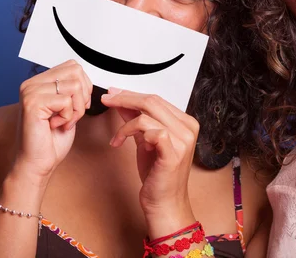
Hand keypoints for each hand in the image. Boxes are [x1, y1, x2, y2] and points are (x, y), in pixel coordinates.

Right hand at [15, 60, 91, 181]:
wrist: (38, 162)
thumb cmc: (53, 138)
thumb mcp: (67, 107)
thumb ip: (72, 89)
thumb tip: (85, 77)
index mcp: (39, 82)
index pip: (74, 66)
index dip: (85, 86)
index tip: (77, 105)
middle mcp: (32, 83)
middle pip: (76, 72)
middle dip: (83, 96)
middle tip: (71, 115)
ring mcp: (31, 92)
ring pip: (75, 86)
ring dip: (77, 109)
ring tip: (63, 121)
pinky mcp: (33, 103)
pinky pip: (66, 101)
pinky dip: (69, 117)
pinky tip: (56, 126)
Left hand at [102, 88, 197, 237]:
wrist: (165, 202)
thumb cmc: (158, 174)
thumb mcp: (145, 141)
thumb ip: (136, 120)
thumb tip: (121, 101)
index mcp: (185, 122)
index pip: (157, 99)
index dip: (132, 94)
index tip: (113, 93)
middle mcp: (188, 128)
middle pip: (153, 101)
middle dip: (125, 98)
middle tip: (107, 99)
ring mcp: (183, 140)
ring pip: (147, 115)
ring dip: (125, 123)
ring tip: (116, 138)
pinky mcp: (173, 153)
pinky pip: (149, 131)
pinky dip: (128, 132)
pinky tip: (119, 143)